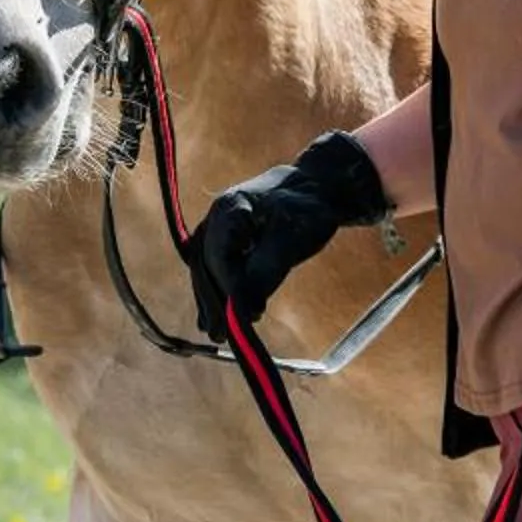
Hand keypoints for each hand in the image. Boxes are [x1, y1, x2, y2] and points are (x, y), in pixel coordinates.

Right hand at [186, 131, 388, 342]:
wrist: (316, 186)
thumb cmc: (307, 209)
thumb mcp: (293, 239)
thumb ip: (266, 271)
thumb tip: (244, 309)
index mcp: (229, 208)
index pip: (221, 257)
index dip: (230, 290)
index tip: (242, 320)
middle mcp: (216, 217)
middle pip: (206, 265)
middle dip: (214, 301)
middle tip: (221, 335)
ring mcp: (217, 226)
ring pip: (205, 268)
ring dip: (211, 300)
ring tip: (216, 333)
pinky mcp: (226, 237)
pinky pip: (214, 267)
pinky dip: (216, 291)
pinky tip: (216, 316)